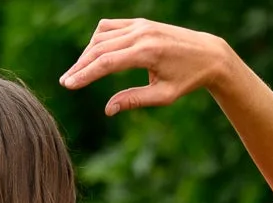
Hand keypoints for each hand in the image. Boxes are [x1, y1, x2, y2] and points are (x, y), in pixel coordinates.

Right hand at [59, 18, 232, 115]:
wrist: (208, 54)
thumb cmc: (187, 79)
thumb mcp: (163, 96)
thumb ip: (134, 100)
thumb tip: (108, 110)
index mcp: (147, 53)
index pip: (106, 63)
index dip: (85, 75)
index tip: (68, 85)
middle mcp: (141, 34)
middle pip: (99, 48)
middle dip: (80, 66)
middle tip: (65, 82)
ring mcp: (140, 25)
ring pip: (102, 36)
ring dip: (87, 53)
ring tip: (78, 73)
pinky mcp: (140, 22)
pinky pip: (111, 27)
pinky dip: (98, 40)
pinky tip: (92, 55)